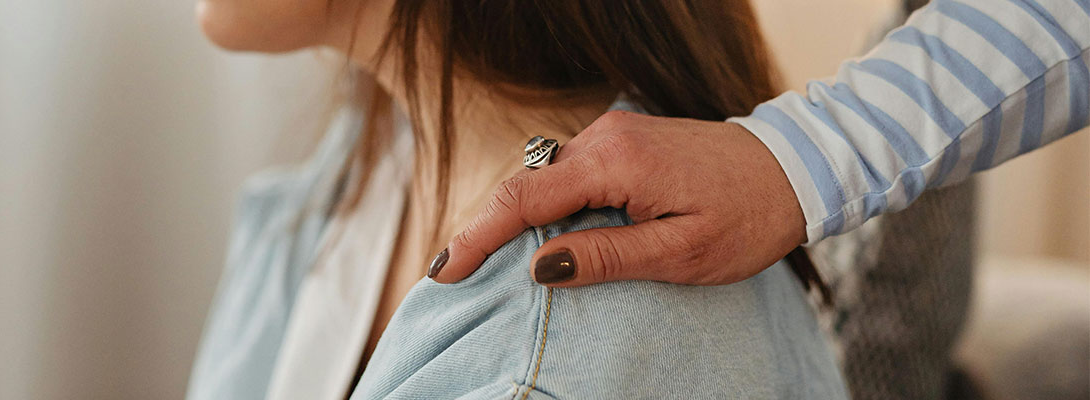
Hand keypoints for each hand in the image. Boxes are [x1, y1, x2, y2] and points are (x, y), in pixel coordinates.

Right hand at [428, 111, 806, 286]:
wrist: (792, 168)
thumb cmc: (747, 215)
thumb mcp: (680, 253)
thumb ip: (607, 256)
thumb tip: (540, 266)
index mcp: (616, 162)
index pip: (525, 199)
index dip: (477, 236)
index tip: (444, 270)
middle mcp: (605, 138)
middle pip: (523, 185)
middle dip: (483, 228)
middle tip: (452, 273)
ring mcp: (613, 135)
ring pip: (542, 179)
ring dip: (512, 217)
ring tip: (483, 261)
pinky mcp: (621, 142)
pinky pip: (566, 175)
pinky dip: (542, 205)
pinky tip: (535, 236)